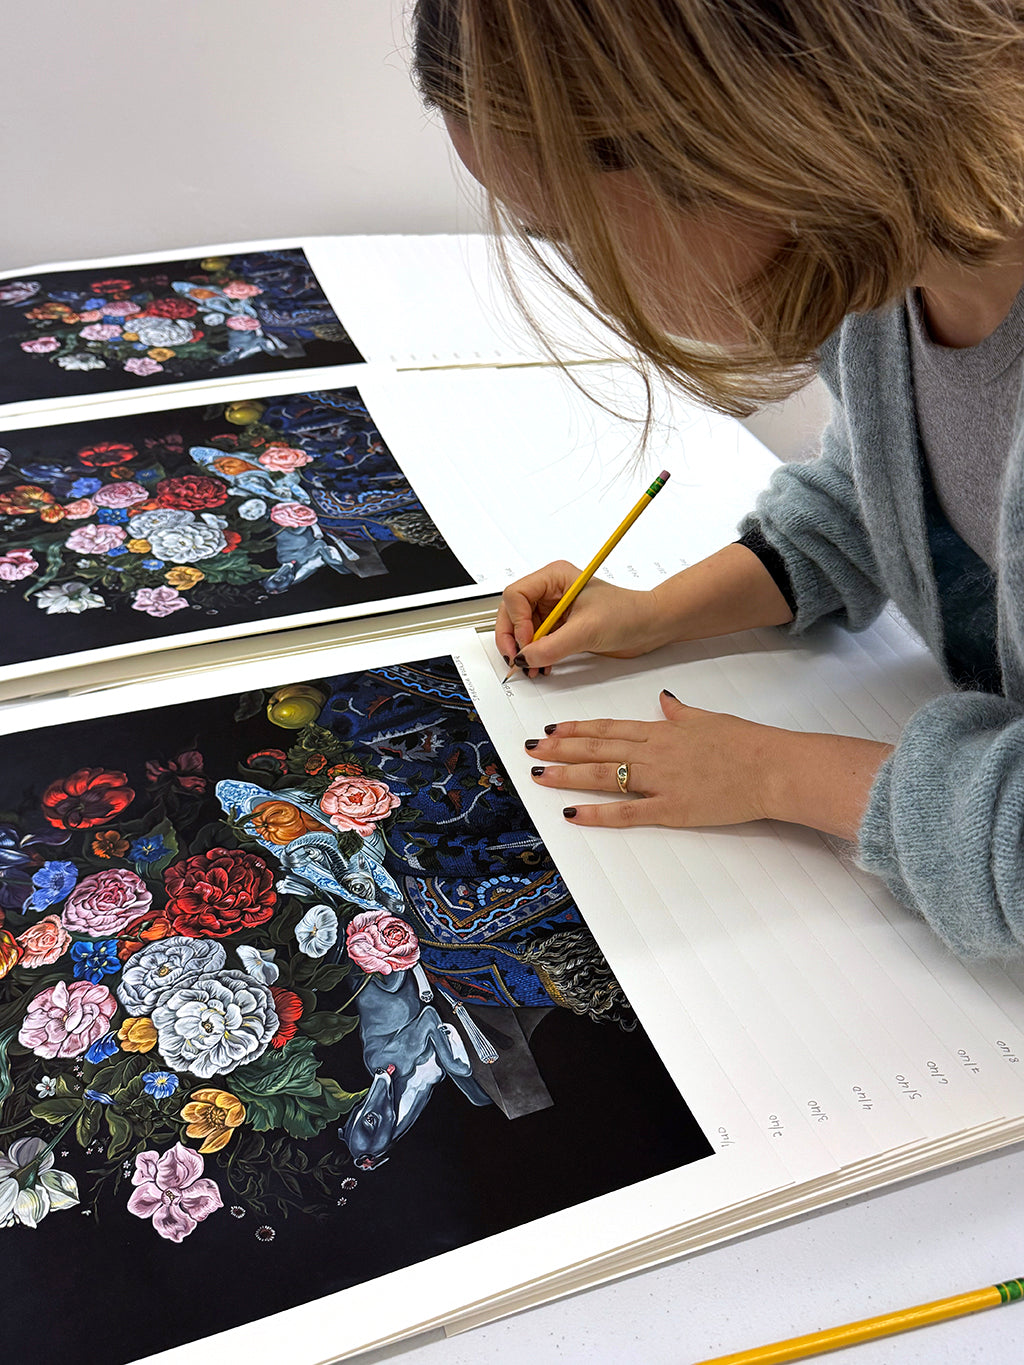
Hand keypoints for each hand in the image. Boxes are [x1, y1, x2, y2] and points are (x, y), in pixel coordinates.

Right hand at [495, 560, 666, 676]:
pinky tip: (542, 665)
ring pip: (522, 629)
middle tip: (518, 659)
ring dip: (524, 650)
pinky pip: (536, 641)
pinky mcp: (560, 627)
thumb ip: (553, 646)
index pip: (516, 595)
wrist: (650, 626)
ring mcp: (554, 610)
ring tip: (532, 667)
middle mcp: (551, 591)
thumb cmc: (629, 613)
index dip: (516, 621)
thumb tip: (525, 657)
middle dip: (513, 637)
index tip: (527, 642)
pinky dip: (535, 655)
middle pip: (512, 612)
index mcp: (554, 577)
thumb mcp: (587, 630)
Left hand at [525, 691, 891, 837]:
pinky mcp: (671, 809)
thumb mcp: (708, 718)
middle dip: (559, 748)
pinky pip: (626, 812)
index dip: (577, 728)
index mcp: (661, 730)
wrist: (772, 767)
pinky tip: (573, 814)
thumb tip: (665, 700)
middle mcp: (653, 752)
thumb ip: (680, 712)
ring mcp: (660, 781)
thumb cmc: (746, 743)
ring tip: (539, 774)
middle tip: (530, 749)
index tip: (552, 728)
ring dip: (567, 775)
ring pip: (603, 775)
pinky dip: (597, 813)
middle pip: (597, 748)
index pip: (609, 728)